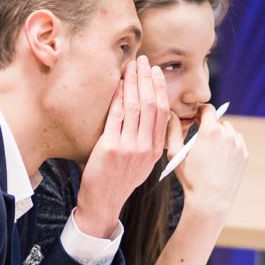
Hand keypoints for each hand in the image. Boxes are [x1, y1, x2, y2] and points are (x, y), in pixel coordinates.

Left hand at [75, 58, 167, 238]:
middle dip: (147, 79)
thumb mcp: (141, 163)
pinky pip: (116, 116)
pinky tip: (116, 84)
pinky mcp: (112, 148)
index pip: (162, 112)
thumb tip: (148, 116)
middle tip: (143, 61)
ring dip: (133, 83)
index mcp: (155, 149)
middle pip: (151, 105)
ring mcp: (130, 148)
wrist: (103, 204)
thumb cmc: (118, 181)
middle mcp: (146, 147)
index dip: (159, 89)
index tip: (155, 73)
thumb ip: (146, 141)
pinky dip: (117, 97)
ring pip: (135, 107)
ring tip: (130, 66)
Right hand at [168, 107, 248, 217]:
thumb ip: (173, 130)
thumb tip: (171, 115)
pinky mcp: (244, 155)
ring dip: (221, 135)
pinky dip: (230, 146)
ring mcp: (238, 144)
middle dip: (210, 126)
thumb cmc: (190, 178)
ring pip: (230, 132)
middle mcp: (227, 134)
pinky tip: (220, 158)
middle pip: (219, 121)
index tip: (195, 118)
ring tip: (211, 149)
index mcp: (209, 130)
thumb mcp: (176, 153)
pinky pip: (237, 144)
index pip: (207, 109)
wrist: (210, 200)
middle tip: (201, 137)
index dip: (200, 111)